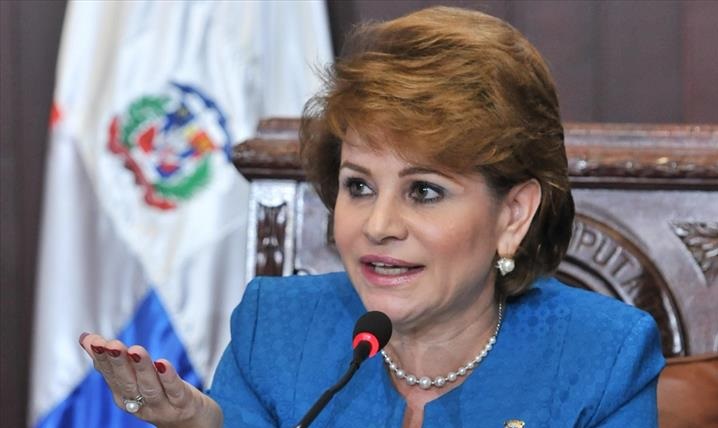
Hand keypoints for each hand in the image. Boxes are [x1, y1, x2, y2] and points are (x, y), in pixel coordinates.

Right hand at [79, 333, 221, 427]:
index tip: (93, 340)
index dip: (102, 358)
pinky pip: (175, 391)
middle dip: (118, 363)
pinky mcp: (183, 403)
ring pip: (149, 387)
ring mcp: (162, 406)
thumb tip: (86, 338)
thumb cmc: (159, 394)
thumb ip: (114, 362)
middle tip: (111, 344)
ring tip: (135, 350)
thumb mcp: (134, 379)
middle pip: (127, 383)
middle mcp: (140, 403)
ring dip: (142, 368)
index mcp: (125, 396)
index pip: (111, 375)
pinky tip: (163, 362)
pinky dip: (168, 377)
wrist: (192, 422)